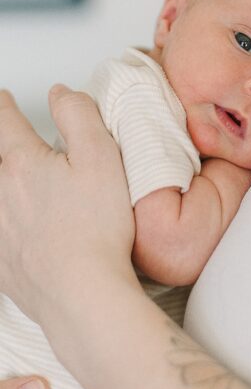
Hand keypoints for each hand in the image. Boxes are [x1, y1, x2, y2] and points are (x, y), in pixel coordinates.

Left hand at [0, 87, 135, 328]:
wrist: (82, 295)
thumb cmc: (96, 229)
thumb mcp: (102, 156)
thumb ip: (79, 115)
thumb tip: (61, 94)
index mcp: (22, 164)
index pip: (3, 121)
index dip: (3, 105)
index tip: (3, 99)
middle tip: (5, 140)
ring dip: (1, 184)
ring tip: (10, 178)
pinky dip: (1, 222)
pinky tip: (9, 224)